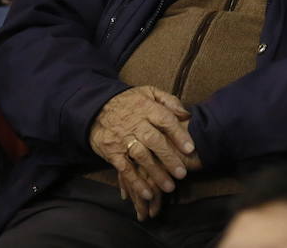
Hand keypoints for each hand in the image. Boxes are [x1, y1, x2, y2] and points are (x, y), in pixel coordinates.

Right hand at [89, 86, 200, 221]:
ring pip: (140, 156)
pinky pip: (125, 169)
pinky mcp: (112, 152)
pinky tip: (148, 193)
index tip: (190, 148)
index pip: (165, 120)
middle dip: (168, 158)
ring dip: (155, 173)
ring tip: (169, 187)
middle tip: (182, 173)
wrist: (95, 107)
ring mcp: (122, 138)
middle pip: (154, 140)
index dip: (178, 135)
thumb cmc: (129, 102)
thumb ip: (169, 101)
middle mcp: (134, 123)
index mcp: (146, 107)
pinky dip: (136, 182)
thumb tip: (187, 114)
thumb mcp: (149, 92)